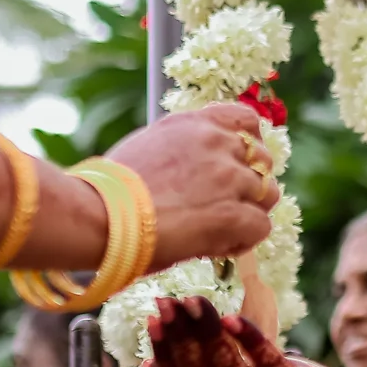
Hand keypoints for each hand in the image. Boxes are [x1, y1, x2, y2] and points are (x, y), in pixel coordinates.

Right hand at [105, 103, 276, 269]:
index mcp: (194, 124)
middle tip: (226, 205)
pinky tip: (216, 246)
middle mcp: (216, 143)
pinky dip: (243, 240)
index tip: (239, 164)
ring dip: (250, 212)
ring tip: (220, 229)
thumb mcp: (148, 147)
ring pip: (267, 194)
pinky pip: (260, 226)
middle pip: (262, 160)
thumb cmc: (110, 191)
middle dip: (249, 184)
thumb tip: (196, 165)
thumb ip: (182, 148)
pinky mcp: (232, 214)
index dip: (250, 145)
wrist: (99, 216)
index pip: (246, 120)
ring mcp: (227, 177)